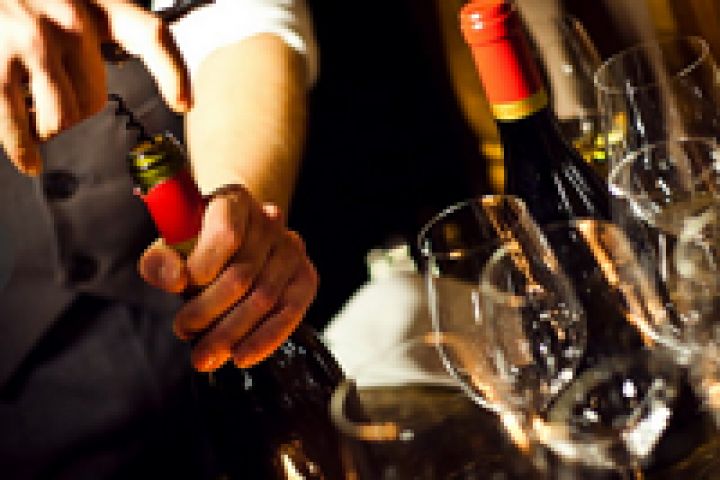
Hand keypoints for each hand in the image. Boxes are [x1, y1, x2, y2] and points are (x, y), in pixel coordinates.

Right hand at [0, 0, 189, 173]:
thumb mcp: (79, 0)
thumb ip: (109, 31)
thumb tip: (155, 89)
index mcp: (97, 5)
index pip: (153, 35)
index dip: (174, 73)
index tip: (184, 103)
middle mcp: (68, 21)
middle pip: (96, 98)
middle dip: (78, 109)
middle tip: (58, 97)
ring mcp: (30, 42)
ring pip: (62, 117)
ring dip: (50, 124)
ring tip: (39, 112)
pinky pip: (16, 123)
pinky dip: (24, 148)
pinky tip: (30, 160)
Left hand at [138, 185, 318, 370]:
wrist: (232, 243)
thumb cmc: (196, 246)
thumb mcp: (169, 247)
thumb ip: (160, 261)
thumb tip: (174, 278)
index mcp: (234, 201)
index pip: (227, 233)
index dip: (205, 265)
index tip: (182, 289)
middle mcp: (269, 222)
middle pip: (243, 274)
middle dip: (209, 311)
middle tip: (185, 332)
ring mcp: (291, 250)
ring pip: (264, 298)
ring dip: (231, 333)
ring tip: (204, 355)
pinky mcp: (305, 277)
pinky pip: (290, 314)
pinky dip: (264, 340)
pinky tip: (241, 357)